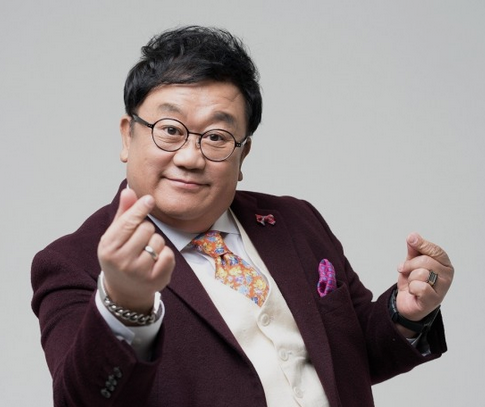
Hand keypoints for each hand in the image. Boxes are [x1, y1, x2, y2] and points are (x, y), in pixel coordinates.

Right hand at [98, 188, 174, 314]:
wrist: (124, 291)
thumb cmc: (120, 257)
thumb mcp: (115, 236)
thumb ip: (124, 213)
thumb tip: (129, 190)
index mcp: (108, 247)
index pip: (128, 222)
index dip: (140, 208)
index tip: (150, 199)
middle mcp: (121, 261)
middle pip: (146, 228)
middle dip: (146, 230)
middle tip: (139, 241)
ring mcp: (139, 272)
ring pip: (159, 241)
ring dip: (156, 243)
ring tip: (146, 253)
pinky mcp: (155, 280)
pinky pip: (169, 255)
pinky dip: (166, 255)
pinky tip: (155, 262)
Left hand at [396, 232, 453, 323]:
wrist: (407, 303)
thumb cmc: (413, 282)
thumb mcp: (411, 263)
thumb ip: (414, 250)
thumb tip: (413, 236)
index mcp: (444, 264)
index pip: (436, 251)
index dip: (422, 244)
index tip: (411, 238)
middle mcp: (447, 276)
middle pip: (426, 261)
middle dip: (410, 265)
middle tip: (404, 270)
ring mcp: (442, 289)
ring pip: (421, 274)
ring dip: (410, 278)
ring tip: (412, 283)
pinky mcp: (433, 300)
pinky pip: (419, 287)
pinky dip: (411, 288)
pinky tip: (414, 292)